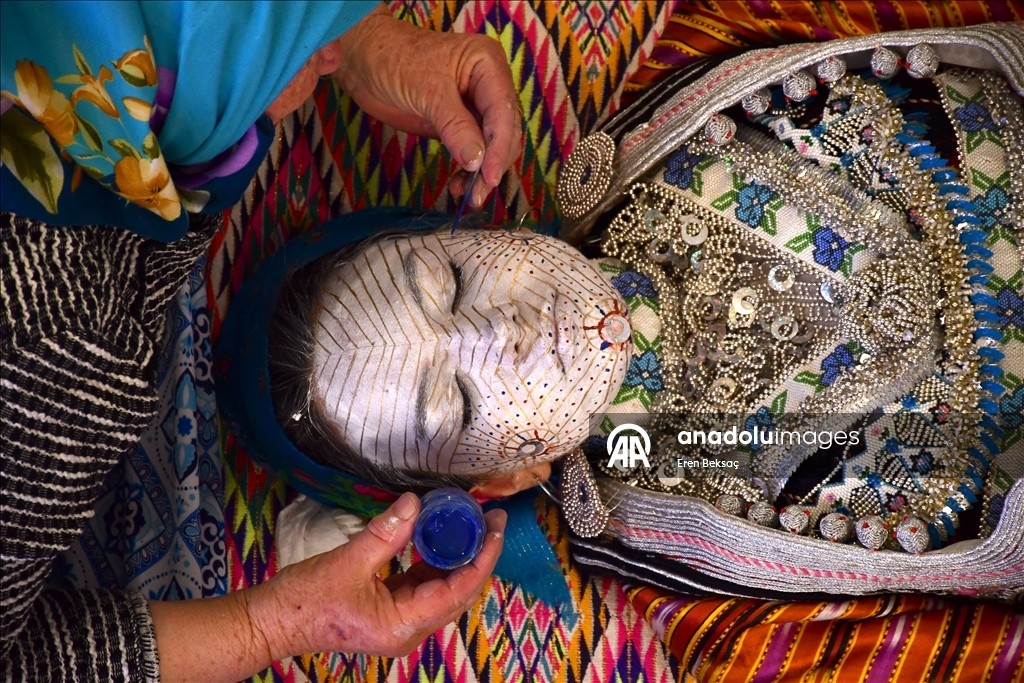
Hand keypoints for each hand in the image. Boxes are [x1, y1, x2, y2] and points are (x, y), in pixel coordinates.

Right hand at [247, 492, 506, 657]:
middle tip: (490, 519)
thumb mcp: (349, 561)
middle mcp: (409, 630)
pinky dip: (433, 562)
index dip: (481, 558)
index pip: (458, 590)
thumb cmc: (305, 601)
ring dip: (457, 557)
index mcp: (403, 624)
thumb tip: (415, 503)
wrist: (272, 622)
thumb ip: (387, 533)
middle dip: (477, 554)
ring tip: (471, 523)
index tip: (494, 527)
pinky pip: (423, 587)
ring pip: (442, 589)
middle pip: (457, 591)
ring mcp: (400, 623)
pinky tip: (438, 536)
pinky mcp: (390, 613)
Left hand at [334, 5, 522, 208]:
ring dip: (482, 172)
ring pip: (492, 145)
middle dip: (493, 164)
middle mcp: (489, 84)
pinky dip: (469, 169)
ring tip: (468, 195)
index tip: (489, 176)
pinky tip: (459, 184)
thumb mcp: (427, 91)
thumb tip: (477, 162)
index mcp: (488, 65)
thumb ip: (455, 126)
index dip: (499, 147)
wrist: (364, 60)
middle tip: (477, 194)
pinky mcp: (460, 123)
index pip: (503, 112)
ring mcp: (475, 105)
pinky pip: (474, 150)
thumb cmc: (394, 59)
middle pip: (504, 132)